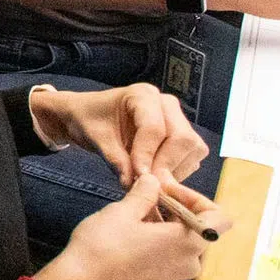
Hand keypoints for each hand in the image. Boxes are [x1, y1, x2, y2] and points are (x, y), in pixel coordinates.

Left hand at [34, 82, 207, 187]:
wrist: (88, 118)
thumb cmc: (90, 121)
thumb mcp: (96, 139)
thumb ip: (116, 160)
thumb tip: (133, 185)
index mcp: (142, 95)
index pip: (154, 127)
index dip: (147, 154)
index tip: (139, 177)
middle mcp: (165, 104)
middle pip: (182, 137)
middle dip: (166, 164)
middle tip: (148, 184)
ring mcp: (177, 119)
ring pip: (191, 148)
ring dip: (174, 170)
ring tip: (150, 184)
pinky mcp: (182, 137)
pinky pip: (191, 157)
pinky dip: (177, 172)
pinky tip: (157, 179)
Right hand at [38, 171, 222, 279]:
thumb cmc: (103, 245)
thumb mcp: (123, 210)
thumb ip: (146, 193)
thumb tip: (155, 181)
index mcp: (187, 242)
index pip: (220, 218)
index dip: (196, 198)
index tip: (168, 189)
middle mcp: (189, 261)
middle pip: (201, 228)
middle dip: (179, 207)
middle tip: (152, 192)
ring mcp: (175, 274)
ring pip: (185, 241)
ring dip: (169, 222)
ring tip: (140, 209)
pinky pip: (172, 254)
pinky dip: (161, 239)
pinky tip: (136, 230)